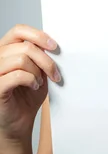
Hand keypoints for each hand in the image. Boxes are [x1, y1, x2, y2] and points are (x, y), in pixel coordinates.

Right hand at [0, 24, 60, 141]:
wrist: (19, 122)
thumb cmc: (27, 97)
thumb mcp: (38, 72)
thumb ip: (40, 57)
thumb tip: (52, 44)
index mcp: (6, 50)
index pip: (18, 30)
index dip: (38, 35)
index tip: (54, 46)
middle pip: (25, 46)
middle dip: (46, 60)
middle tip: (55, 74)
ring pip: (21, 59)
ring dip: (37, 72)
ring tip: (39, 83)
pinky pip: (17, 75)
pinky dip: (31, 80)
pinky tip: (34, 87)